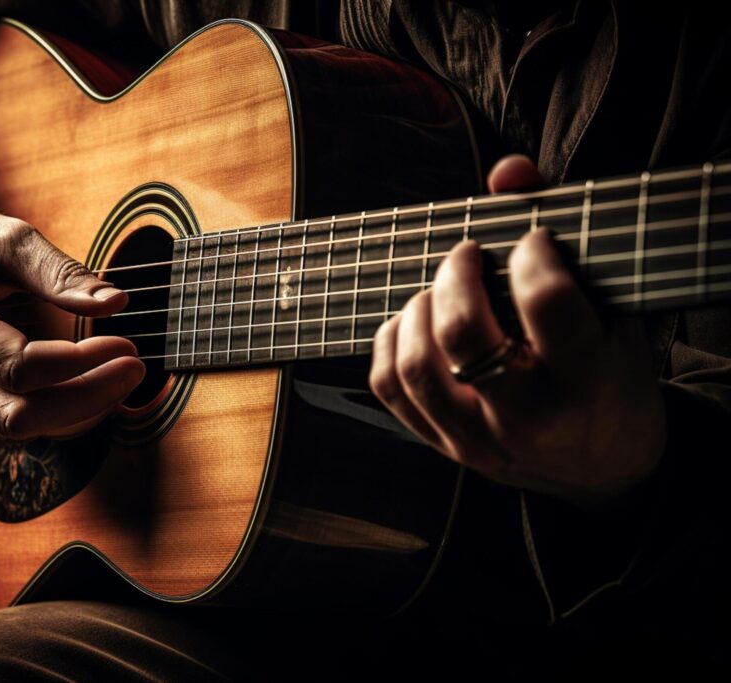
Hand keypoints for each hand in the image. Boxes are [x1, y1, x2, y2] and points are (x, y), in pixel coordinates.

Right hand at [0, 185, 145, 440]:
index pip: (21, 368)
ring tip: (118, 380)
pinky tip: (86, 391)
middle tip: (134, 369)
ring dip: (74, 414)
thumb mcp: (4, 235)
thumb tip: (116, 303)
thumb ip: (59, 271)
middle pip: (19, 416)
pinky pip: (3, 426)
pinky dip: (51, 417)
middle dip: (87, 399)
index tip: (124, 343)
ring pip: (13, 432)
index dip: (81, 364)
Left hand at [369, 155, 665, 505]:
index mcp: (587, 381)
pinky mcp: (444, 445)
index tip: (531, 241)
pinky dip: (389, 343)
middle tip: (466, 255)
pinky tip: (413, 322)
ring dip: (417, 310)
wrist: (602, 469)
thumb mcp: (613, 315)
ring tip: (438, 291)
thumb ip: (567, 239)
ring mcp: (478, 438)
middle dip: (455, 277)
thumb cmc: (610, 379)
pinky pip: (391, 390)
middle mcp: (528, 417)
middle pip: (464, 338)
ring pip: (416, 367)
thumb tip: (507, 171)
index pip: (547, 306)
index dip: (532, 256)